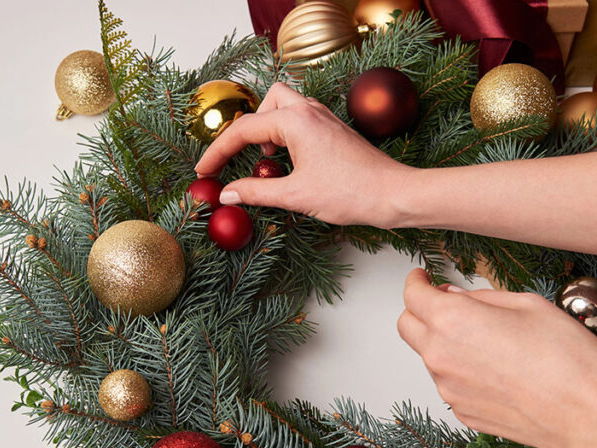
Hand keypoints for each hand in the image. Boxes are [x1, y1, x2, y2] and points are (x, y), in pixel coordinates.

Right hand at [194, 82, 409, 227]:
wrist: (393, 194)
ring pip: (284, 106)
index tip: (203, 172)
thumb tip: (226, 194)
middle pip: (265, 103)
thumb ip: (255, 192)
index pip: (243, 130)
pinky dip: (286, 134)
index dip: (218, 152)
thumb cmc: (350, 193)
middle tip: (239, 158)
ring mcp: (324, 117)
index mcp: (295, 121)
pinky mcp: (334, 130)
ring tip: (266, 160)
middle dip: (247, 129)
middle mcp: (309, 111)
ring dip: (268, 128)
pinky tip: (288, 162)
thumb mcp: (295, 196)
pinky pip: (300, 119)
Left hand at [396, 269, 596, 447]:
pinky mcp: (462, 413)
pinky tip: (495, 369)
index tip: (422, 277)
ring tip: (486, 340)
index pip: (413, 295)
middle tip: (444, 303)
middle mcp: (440, 357)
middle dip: (420, 310)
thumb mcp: (528, 304)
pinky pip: (449, 384)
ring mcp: (448, 389)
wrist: (587, 414)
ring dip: (443, 343)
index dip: (416, 282)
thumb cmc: (567, 358)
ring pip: (429, 357)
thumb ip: (483, 299)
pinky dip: (460, 372)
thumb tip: (457, 297)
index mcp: (452, 321)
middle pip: (407, 327)